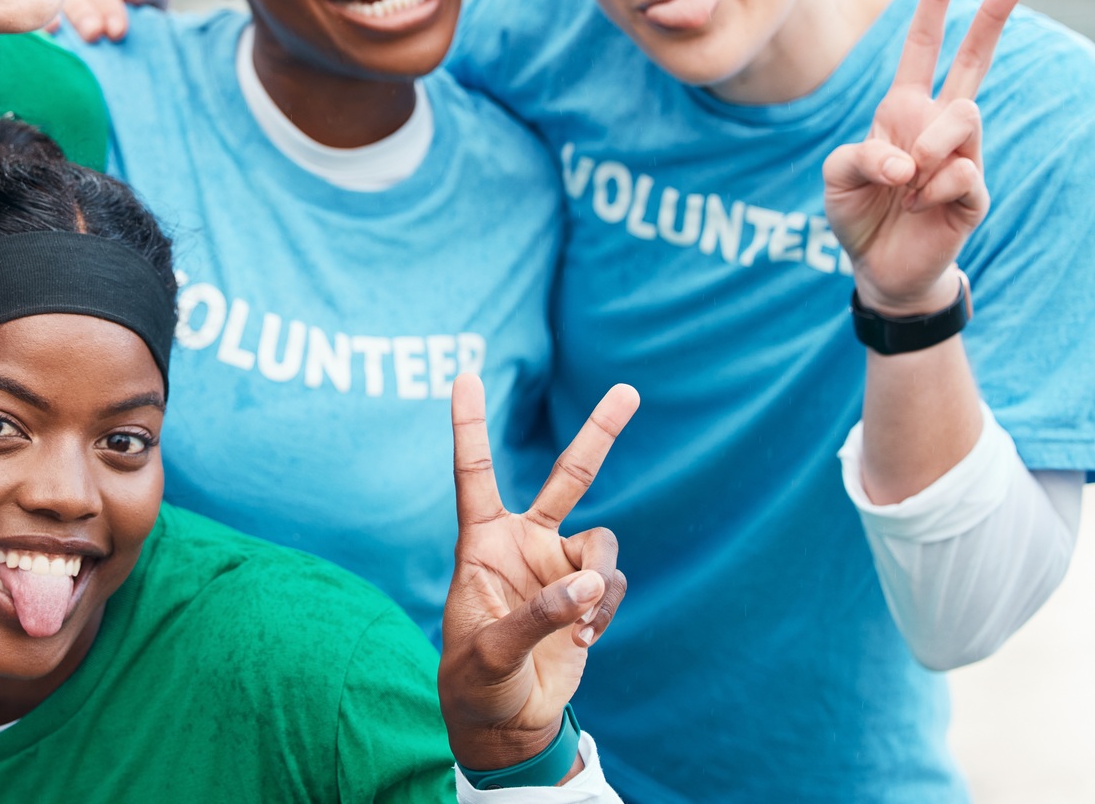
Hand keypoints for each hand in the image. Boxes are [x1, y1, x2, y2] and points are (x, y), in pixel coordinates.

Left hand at [439, 374, 637, 772]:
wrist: (506, 721)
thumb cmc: (477, 682)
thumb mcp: (492, 650)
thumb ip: (538, 614)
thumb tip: (589, 585)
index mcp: (481, 543)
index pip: (474, 474)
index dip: (470, 425)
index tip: (465, 374)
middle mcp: (524, 543)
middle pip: (568, 477)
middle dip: (600, 434)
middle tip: (629, 389)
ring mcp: (558, 567)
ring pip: (604, 544)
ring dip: (601, 581)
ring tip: (583, 626)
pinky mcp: (586, 596)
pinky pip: (611, 584)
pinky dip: (605, 609)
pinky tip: (585, 638)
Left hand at [823, 0, 1025, 314]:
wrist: (878, 267)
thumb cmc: (858, 213)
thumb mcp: (837, 177)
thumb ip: (859, 157)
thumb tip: (905, 162)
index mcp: (902, 108)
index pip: (923, 48)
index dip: (932, 7)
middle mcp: (937, 124)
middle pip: (974, 60)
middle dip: (993, 17)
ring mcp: (961, 155)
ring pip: (964, 116)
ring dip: (928, 148)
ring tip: (905, 184)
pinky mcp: (974, 191)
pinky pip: (961, 173)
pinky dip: (929, 190)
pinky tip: (919, 208)